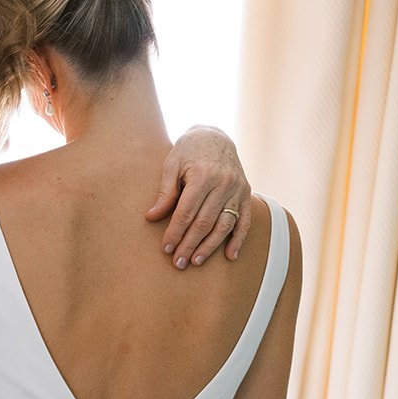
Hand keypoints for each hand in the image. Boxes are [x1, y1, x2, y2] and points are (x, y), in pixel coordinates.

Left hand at [146, 125, 251, 267]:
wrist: (215, 135)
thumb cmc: (189, 150)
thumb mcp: (172, 164)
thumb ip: (165, 191)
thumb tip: (152, 217)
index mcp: (203, 175)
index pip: (186, 212)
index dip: (175, 232)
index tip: (166, 248)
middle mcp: (224, 183)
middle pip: (204, 222)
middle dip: (190, 244)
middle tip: (178, 263)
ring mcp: (237, 189)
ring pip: (224, 225)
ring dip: (210, 246)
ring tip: (196, 261)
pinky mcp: (246, 194)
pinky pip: (244, 221)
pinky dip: (238, 240)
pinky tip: (230, 256)